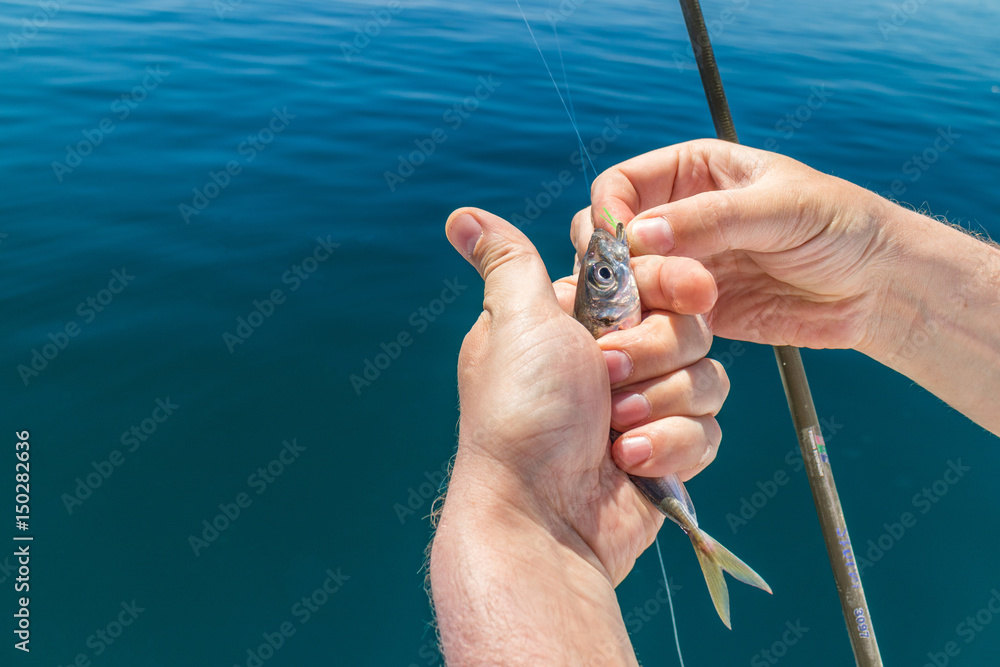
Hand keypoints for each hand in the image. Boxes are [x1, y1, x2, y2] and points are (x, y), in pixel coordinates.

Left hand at [431, 207, 724, 663]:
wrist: (540, 520)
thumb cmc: (521, 414)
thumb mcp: (515, 323)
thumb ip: (510, 262)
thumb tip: (462, 215)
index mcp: (577, 319)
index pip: (652, 277)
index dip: (669, 284)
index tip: (675, 295)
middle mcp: (611, 357)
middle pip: (689, 325)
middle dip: (654, 356)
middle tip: (606, 379)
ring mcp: (642, 405)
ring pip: (707, 378)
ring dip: (661, 406)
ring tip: (611, 432)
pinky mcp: (666, 450)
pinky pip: (707, 430)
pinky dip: (671, 447)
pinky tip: (627, 464)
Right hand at [574, 139, 897, 353]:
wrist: (877, 288)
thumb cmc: (840, 226)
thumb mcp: (779, 209)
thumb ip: (708, 219)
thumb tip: (638, 235)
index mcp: (692, 171)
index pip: (620, 184)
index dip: (609, 212)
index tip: (617, 246)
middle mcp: (677, 216)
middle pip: (608, 235)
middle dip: (613, 261)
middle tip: (635, 287)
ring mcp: (680, 265)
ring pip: (623, 281)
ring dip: (632, 298)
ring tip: (672, 310)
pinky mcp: (689, 309)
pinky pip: (649, 317)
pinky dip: (646, 326)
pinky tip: (668, 332)